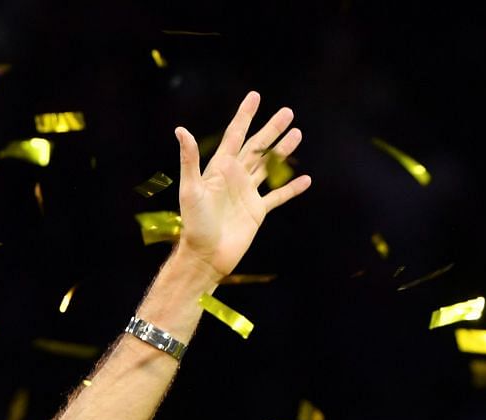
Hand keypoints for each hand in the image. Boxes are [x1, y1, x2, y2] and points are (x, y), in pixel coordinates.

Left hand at [173, 90, 312, 280]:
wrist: (206, 256)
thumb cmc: (194, 224)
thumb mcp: (190, 189)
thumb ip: (189, 160)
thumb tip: (181, 130)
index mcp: (219, 169)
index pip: (234, 136)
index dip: (244, 116)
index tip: (255, 96)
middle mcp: (234, 178)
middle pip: (256, 147)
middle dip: (271, 130)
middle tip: (288, 112)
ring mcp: (246, 194)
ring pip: (268, 167)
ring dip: (283, 151)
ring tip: (298, 134)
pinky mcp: (256, 212)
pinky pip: (278, 197)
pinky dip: (291, 189)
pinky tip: (305, 180)